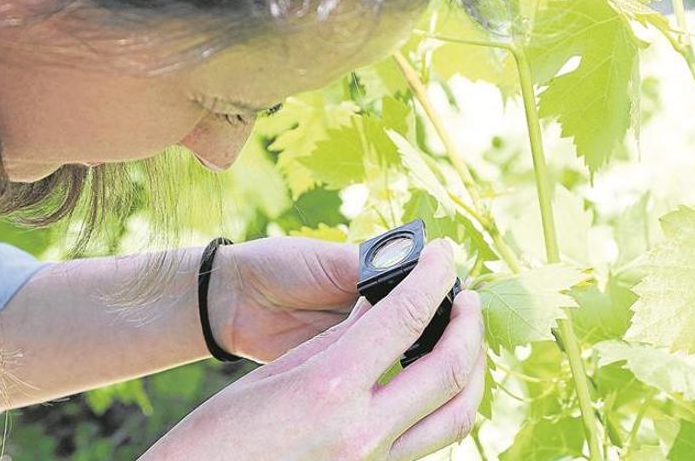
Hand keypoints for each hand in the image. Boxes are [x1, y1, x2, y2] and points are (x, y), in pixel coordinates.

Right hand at [143, 241, 485, 460]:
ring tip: (464, 338)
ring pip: (458, 415)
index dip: (434, 275)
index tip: (445, 255)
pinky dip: (448, 404)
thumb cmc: (221, 431)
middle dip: (470, 323)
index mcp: (330, 389)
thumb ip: (342, 340)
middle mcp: (362, 431)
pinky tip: (437, 382)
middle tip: (466, 296)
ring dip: (473, 369)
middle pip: (450, 368)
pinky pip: (433, 440)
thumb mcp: (281, 371)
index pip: (407, 316)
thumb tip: (384, 309)